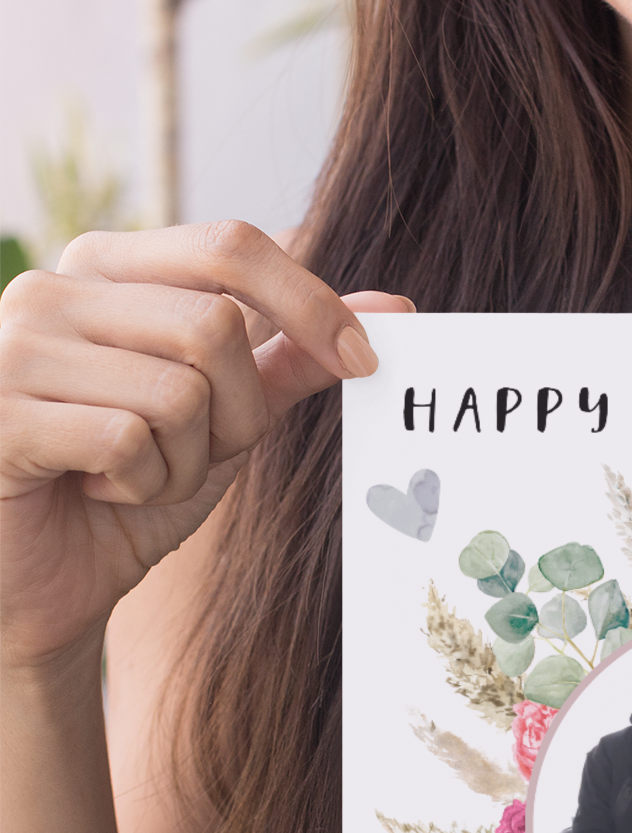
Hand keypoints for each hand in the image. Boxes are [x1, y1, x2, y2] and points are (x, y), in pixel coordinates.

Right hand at [0, 222, 412, 669]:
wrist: (36, 587)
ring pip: (178, 391)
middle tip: (196, 455)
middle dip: (238, 414)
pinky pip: (127, 439)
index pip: (230, 245)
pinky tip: (95, 491)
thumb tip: (392, 304)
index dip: (311, 302)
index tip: (363, 360)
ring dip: (185, 462)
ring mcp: (12, 347)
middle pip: (214, 326)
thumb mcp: (224, 418)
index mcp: (103, 267)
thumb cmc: (126, 492)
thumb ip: (292, 355)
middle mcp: (49, 290)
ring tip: (136, 476)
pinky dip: (139, 485)